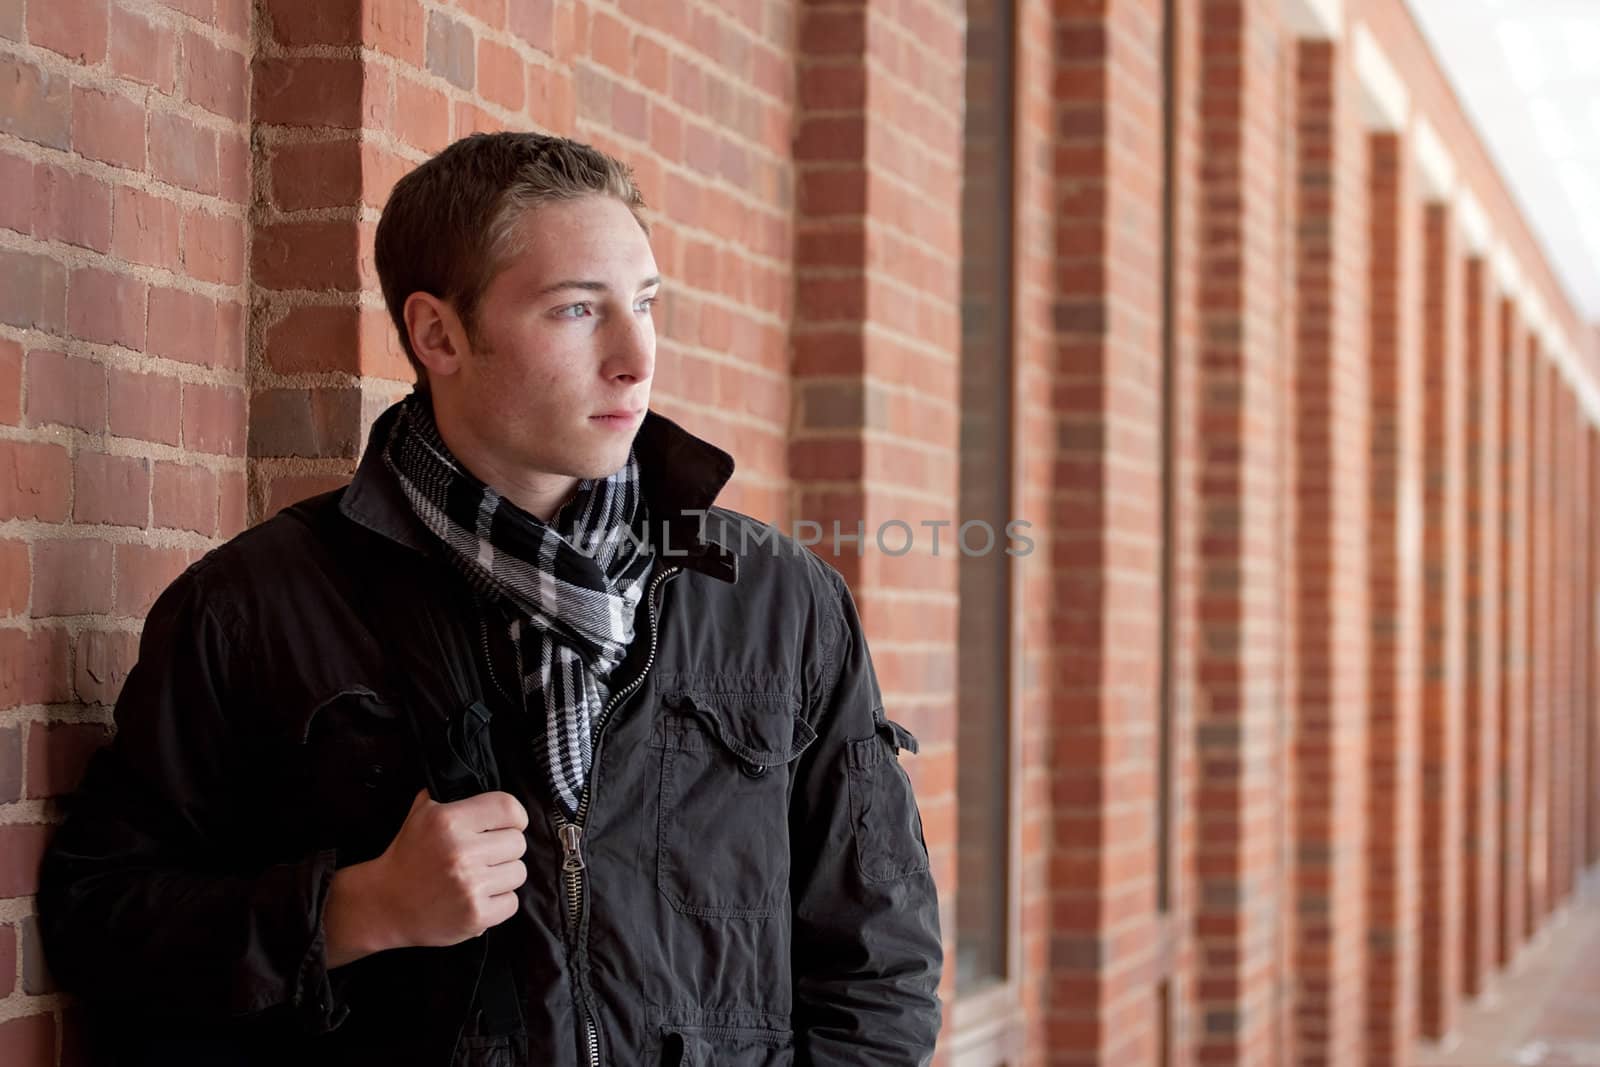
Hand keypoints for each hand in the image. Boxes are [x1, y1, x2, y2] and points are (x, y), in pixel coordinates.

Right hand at [325, 789, 527, 966]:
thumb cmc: (408, 855)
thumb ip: (449, 793)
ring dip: (503, 875)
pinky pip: (512, 902)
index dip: (514, 817)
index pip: (509, 808)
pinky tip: (478, 897)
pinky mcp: (476, 916)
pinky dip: (499, 902)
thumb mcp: (420, 813)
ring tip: (480, 877)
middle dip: (504, 848)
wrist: (384, 904)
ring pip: (518, 873)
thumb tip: (477, 778)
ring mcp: (470, 886)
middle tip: (484, 855)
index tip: (507, 825)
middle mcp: (461, 852)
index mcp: (449, 821)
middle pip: (518, 843)